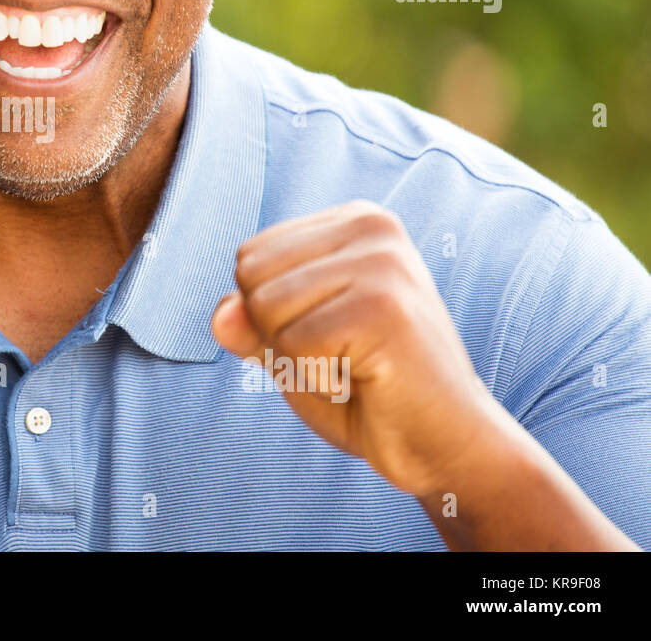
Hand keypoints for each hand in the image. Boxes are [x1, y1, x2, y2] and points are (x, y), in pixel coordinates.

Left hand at [211, 200, 503, 497]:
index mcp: (355, 222)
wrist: (447, 446)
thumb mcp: (293, 350)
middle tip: (342, 357)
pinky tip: (368, 382)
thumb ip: (251, 323)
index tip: (331, 335)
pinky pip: (293, 345)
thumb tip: (221, 313)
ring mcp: (383, 264)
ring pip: (266, 309)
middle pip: (251, 275)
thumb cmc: (369, 393)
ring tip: (355, 367)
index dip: (270, 315)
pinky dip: (316, 379)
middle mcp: (372, 227)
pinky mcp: (384, 309)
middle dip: (277, 333)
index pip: (251, 256)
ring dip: (297, 359)